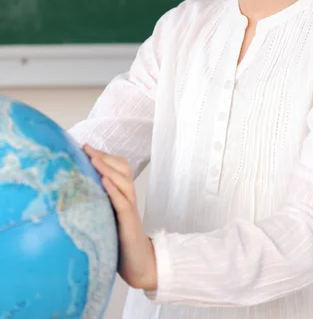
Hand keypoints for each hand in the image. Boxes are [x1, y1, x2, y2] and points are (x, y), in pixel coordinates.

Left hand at [83, 144, 156, 290]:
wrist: (140, 264)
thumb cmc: (120, 240)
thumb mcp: (107, 216)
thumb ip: (98, 202)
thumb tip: (73, 190)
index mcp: (123, 195)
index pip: (119, 167)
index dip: (104, 156)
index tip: (85, 147)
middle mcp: (128, 198)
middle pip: (122, 169)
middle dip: (105, 157)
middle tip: (87, 148)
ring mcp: (130, 209)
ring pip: (123, 181)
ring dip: (108, 168)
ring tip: (94, 159)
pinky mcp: (129, 223)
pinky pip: (123, 203)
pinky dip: (114, 190)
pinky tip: (104, 182)